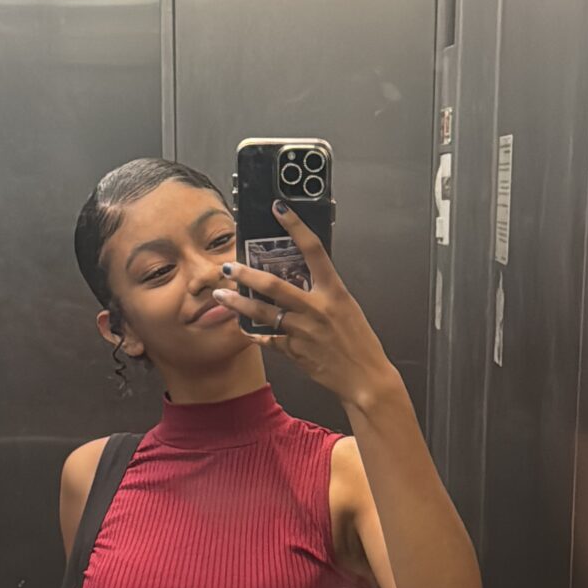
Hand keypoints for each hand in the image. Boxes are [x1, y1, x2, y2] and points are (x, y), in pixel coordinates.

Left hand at [210, 202, 394, 408]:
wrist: (365, 378)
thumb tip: (301, 275)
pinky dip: (254, 333)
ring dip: (238, 303)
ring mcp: (303, 331)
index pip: (313, 250)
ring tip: (221, 295)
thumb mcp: (346, 307)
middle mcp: (316, 309)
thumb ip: (322, 291)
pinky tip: (242, 327)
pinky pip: (267, 339)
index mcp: (334, 292)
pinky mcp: (294, 351)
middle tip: (229, 266)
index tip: (279, 209)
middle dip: (247, 274)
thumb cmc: (360, 342)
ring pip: (262, 313)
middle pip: (274, 285)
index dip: (295, 227)